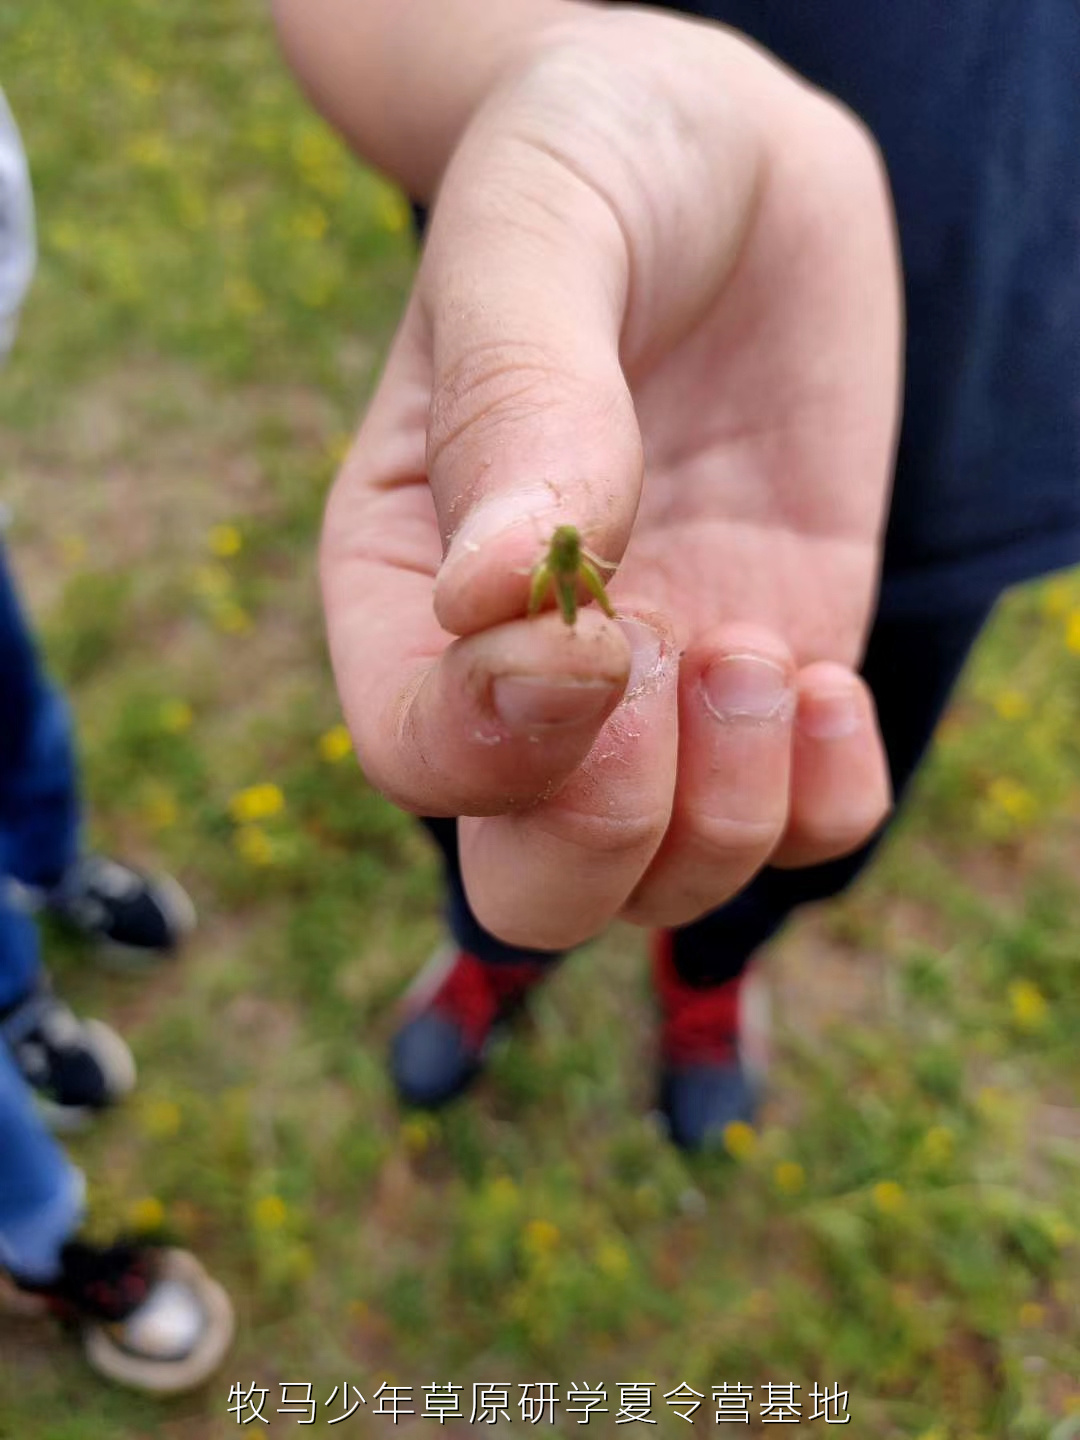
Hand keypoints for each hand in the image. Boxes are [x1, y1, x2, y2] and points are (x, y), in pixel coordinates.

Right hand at [321, 7, 901, 948]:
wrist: (723, 163)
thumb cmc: (591, 168)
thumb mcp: (537, 240)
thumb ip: (517, 407)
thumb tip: (491, 600)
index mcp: (406, 581)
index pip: (416, 757)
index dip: (502, 744)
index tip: (598, 626)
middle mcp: (523, 668)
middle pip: (532, 888)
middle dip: (610, 838)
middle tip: (679, 667)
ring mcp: (658, 689)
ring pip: (669, 887)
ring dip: (731, 810)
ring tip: (758, 642)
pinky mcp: (776, 670)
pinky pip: (805, 830)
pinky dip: (827, 798)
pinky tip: (822, 674)